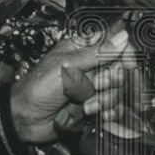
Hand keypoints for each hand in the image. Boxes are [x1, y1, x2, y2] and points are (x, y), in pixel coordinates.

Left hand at [9, 27, 133, 143]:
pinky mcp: (93, 104)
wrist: (27, 118)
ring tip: (87, 105)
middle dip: (111, 81)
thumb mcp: (67, 66)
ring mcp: (91, 86)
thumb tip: (122, 36)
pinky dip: (109, 111)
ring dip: (106, 100)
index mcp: (80, 49)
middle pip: (119, 69)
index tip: (127, 65)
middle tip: (96, 86)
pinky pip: (114, 106)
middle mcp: (88, 66)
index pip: (113, 44)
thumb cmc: (38, 88)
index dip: (124, 55)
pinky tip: (99, 114)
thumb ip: (96, 53)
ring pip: (118, 90)